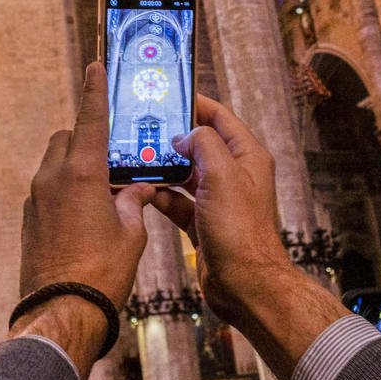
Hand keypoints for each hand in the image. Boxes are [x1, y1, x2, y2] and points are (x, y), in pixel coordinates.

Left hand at [15, 62, 154, 375]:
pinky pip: (48, 190)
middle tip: (115, 155)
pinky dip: (66, 190)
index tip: (94, 65)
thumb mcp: (131, 234)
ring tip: (106, 189)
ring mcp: (36, 199)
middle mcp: (52, 179)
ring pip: (55, 164)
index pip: (91, 119)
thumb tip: (137, 190)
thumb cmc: (101, 274)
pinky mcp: (30, 219)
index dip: (95, 90)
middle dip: (88, 139)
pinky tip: (88, 213)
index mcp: (81, 174)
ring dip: (77, 166)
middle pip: (68, 138)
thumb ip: (133, 202)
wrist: (62, 312)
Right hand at [150, 94, 347, 376]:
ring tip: (134, 155)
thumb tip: (183, 135)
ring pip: (185, 173)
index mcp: (246, 157)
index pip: (220, 118)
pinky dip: (161, 194)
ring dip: (162, 166)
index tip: (168, 94)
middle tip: (141, 125)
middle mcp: (234, 175)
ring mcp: (217, 200)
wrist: (245, 286)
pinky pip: (177, 201)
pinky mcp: (202, 222)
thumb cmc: (240, 232)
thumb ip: (203, 145)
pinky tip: (140, 190)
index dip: (196, 103)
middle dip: (172, 136)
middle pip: (199, 144)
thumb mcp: (222, 177)